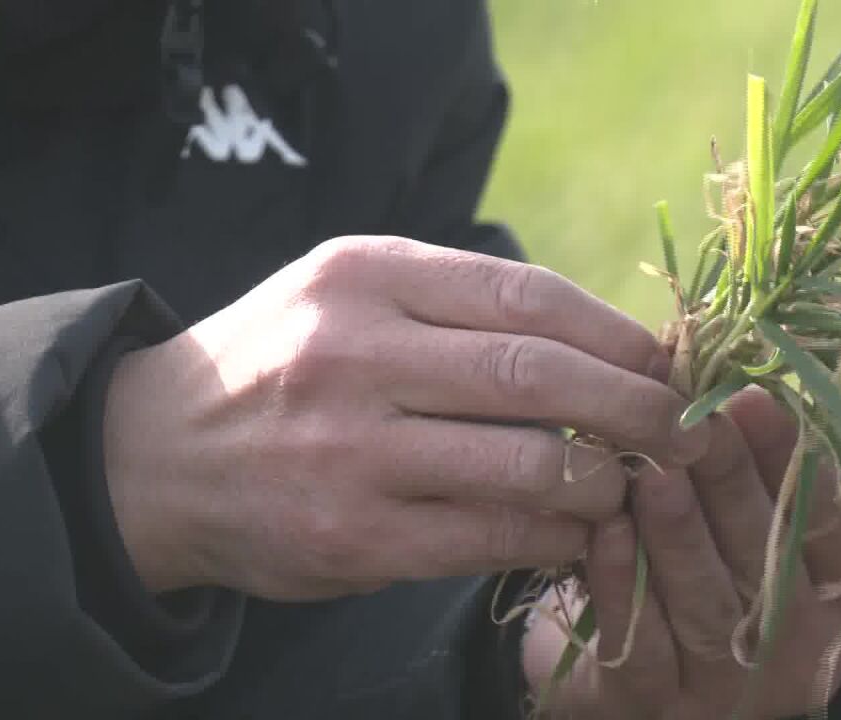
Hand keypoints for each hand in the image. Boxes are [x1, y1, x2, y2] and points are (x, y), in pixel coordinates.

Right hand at [102, 236, 708, 598]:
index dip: (617, 332)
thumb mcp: (353, 291)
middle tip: (684, 428)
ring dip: (604, 481)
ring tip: (630, 483)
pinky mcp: (352, 537)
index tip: (667, 360)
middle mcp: (355, 355)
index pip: (527, 297)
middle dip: (635, 405)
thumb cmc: (284, 361)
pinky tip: (578, 530)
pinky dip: (554, 536)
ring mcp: (351, 452)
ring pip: (526, 467)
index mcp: (365, 276)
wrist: (156, 455)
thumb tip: (609, 341)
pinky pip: (489, 538)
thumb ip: (462, 303)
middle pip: (538, 376)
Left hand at [522, 386, 840, 718]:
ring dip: (678, 531)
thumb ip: (764, 465)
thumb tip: (739, 378)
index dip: (794, 460)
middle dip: (730, 481)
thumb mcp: (755, 518)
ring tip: (652, 469)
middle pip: (767, 558)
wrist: (644, 669)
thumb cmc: (716, 566)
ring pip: (706, 602)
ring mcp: (729, 686)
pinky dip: (623, 584)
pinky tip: (606, 531)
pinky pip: (642, 644)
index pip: (831, 523)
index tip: (755, 397)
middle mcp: (799, 648)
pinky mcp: (655, 706)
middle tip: (695, 419)